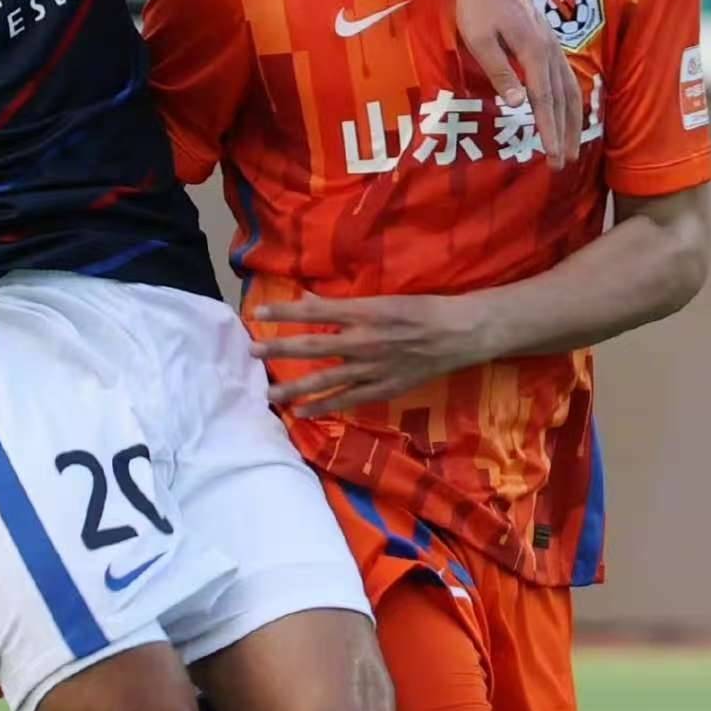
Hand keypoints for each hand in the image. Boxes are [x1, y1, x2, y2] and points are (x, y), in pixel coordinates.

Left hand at [253, 292, 498, 414]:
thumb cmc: (421, 309)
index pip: (315, 311)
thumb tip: (306, 300)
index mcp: (365, 312)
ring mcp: (373, 368)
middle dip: (280, 349)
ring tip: (269, 392)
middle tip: (252, 351)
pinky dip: (324, 406)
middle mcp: (364, 341)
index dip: (285, 312)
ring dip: (295, 386)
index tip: (257, 311)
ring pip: (326, 379)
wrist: (458, 334)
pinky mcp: (383, 388)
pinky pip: (348, 400)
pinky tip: (301, 411)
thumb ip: (342, 304)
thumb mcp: (382, 298)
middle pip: (314, 347)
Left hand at [445, 0, 578, 168]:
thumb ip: (500, 72)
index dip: (550, 130)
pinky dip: (570, 99)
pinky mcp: (548, 40)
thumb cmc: (475, 7)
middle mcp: (550, 48)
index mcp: (534, 51)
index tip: (554, 156)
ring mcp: (552, 43)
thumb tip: (518, 104)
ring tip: (571, 144)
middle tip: (564, 162)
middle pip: (565, 98)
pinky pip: (566, 76)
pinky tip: (567, 112)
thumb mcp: (480, 41)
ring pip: (570, 87)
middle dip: (566, 132)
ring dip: (572, 118)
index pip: (545, 100)